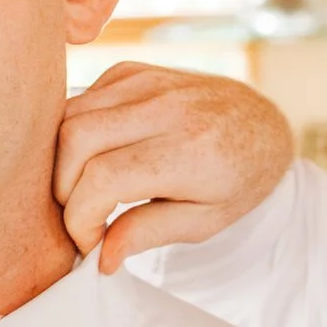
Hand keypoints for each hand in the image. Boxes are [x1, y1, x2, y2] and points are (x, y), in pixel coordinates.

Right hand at [57, 64, 296, 273]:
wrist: (264, 127)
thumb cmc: (237, 180)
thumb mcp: (205, 221)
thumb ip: (150, 233)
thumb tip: (102, 255)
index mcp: (188, 151)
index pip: (103, 179)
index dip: (81, 218)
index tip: (90, 241)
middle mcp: (165, 108)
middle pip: (75, 140)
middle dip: (63, 188)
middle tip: (82, 216)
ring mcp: (148, 82)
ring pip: (70, 115)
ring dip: (63, 160)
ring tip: (84, 190)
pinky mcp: (135, 71)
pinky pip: (83, 98)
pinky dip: (76, 131)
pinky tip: (98, 155)